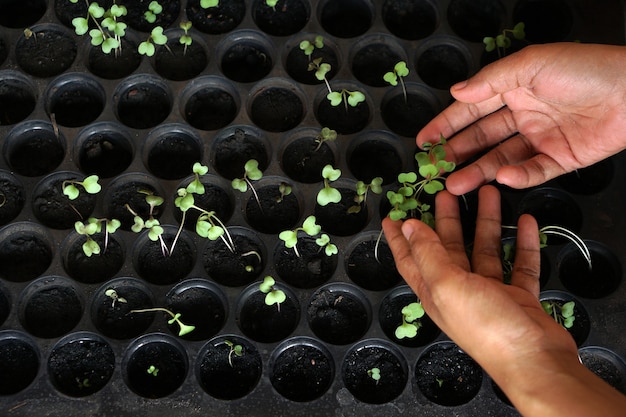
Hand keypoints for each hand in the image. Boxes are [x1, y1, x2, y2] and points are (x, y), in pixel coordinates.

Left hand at [382, 186, 625, 415]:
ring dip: (486, 222)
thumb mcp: (446, 285)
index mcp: (434, 290)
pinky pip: (519, 264)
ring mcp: (489, 294)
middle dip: (447, 219)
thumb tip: (408, 227)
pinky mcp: (518, 297)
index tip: (392, 215)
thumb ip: (428, 253)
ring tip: (489, 193)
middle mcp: (458, 291)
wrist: (534, 359)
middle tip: (448, 191)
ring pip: (485, 250)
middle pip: (449, 248)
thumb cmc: (485, 325)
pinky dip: (522, 244)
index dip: (399, 238)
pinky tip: (527, 222)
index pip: (410, 258)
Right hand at [417, 43, 625, 194]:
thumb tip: (456, 92)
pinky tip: (503, 178)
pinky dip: (518, 176)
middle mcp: (524, 114)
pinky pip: (534, 170)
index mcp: (514, 88)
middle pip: (482, 138)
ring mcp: (541, 137)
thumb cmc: (587, 69)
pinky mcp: (561, 158)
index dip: (446, 125)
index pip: (472, 109)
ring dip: (478, 172)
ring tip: (456, 185)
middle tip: (434, 169)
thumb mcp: (532, 64)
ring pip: (501, 158)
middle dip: (456, 153)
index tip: (424, 141)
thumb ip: (491, 80)